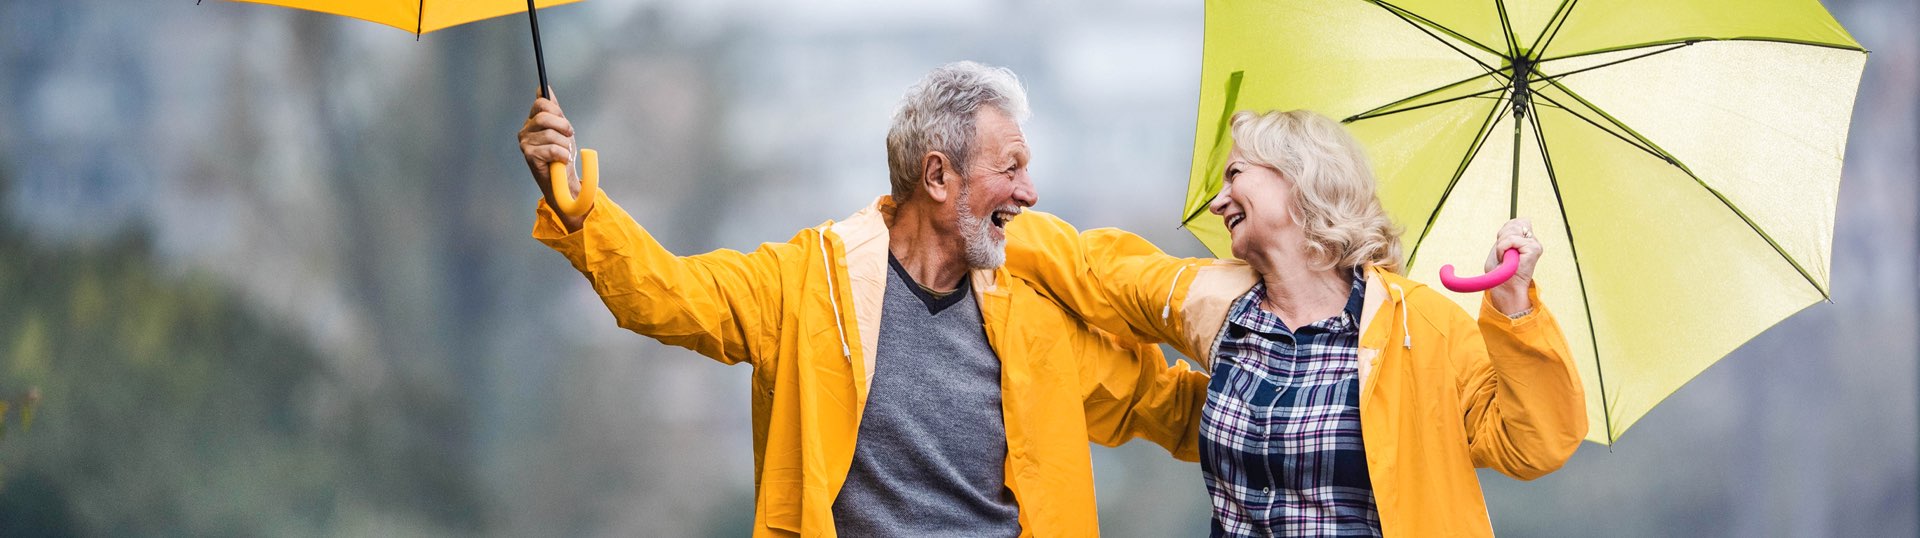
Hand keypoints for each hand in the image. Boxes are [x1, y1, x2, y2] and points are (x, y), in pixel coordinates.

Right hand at [518, 88, 584, 229]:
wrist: (563, 180)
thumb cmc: (561, 154)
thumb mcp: (560, 128)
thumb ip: (553, 109)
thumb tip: (543, 87)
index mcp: (532, 121)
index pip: (542, 103)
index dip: (558, 111)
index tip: (565, 124)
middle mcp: (525, 130)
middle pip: (545, 116)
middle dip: (563, 127)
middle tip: (568, 137)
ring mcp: (525, 143)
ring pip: (552, 134)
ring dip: (565, 145)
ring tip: (564, 153)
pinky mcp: (530, 156)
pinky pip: (553, 149)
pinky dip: (563, 155)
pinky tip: (561, 160)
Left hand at [1485, 218, 1541, 315]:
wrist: (1504, 288)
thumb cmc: (1500, 271)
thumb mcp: (1500, 247)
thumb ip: (1509, 233)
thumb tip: (1520, 221)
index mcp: (1526, 240)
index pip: (1519, 221)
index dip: (1506, 230)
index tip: (1503, 246)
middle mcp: (1533, 241)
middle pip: (1515, 223)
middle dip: (1502, 236)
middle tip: (1503, 253)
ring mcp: (1535, 244)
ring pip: (1512, 230)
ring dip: (1501, 244)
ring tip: (1504, 257)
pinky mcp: (1534, 249)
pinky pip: (1512, 240)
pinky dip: (1503, 248)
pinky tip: (1505, 258)